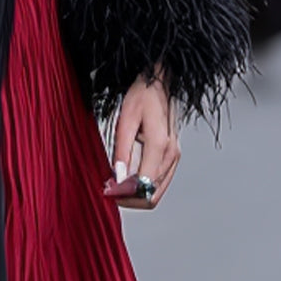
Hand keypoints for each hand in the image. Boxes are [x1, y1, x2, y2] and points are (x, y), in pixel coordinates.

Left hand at [104, 69, 179, 209]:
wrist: (159, 82)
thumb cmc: (142, 95)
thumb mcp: (126, 119)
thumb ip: (122, 150)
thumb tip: (118, 177)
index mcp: (160, 145)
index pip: (144, 186)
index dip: (124, 194)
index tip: (106, 191)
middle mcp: (171, 154)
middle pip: (152, 195)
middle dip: (129, 198)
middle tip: (108, 190)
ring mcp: (174, 156)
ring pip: (156, 192)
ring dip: (135, 194)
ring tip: (114, 184)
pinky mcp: (172, 156)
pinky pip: (159, 182)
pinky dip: (143, 187)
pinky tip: (127, 178)